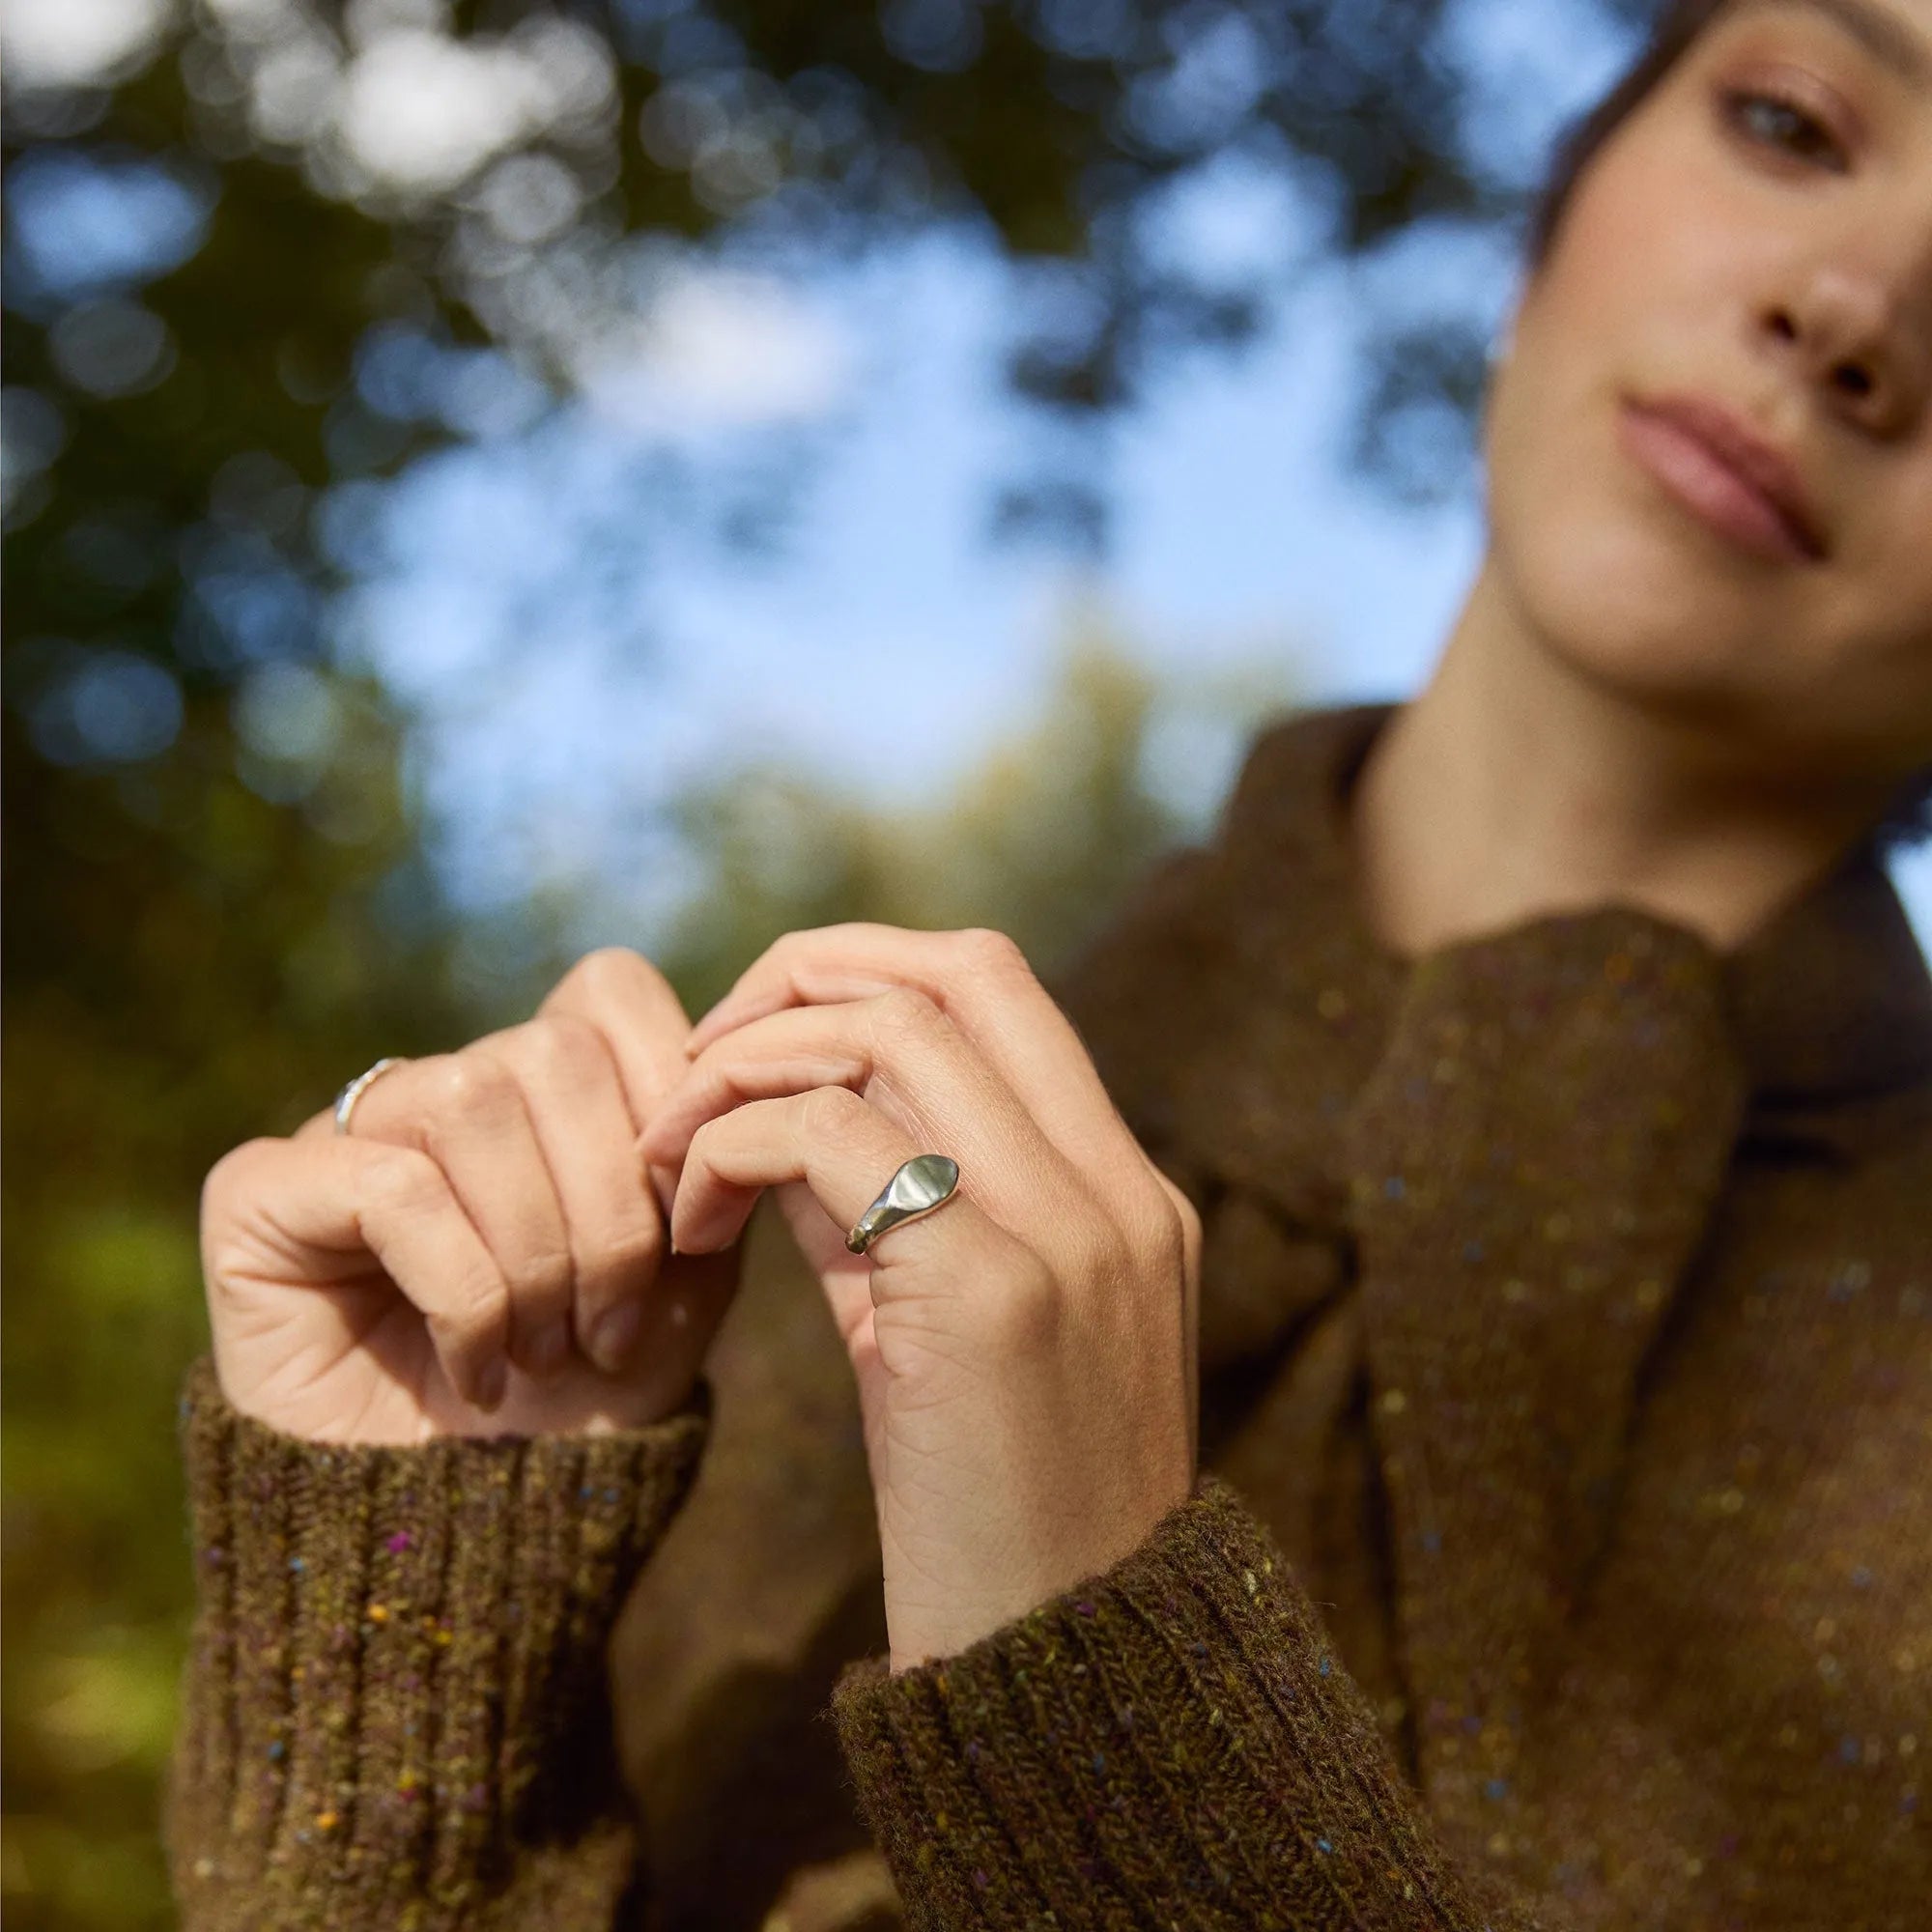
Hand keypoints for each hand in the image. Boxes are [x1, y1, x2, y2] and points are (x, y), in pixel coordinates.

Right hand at [200, 949, 739, 1443]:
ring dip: (535, 1255)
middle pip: (552, 1051)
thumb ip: (709, 1174)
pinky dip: (463, 1291)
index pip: (608, 991)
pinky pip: (391, 1186)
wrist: (468, 1533)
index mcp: (540, 1088)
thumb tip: (719, 1092)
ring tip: (538, 1353)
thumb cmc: (581, 1400)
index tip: (687, 1222)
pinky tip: (473, 1372)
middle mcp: (439, 1088)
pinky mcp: (261, 1191)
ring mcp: (346, 1131)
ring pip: (473, 1103)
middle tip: (603, 1331)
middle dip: (608, 1208)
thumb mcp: (684, 1284)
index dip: (666, 1089)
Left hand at [638, 924, 1200, 1671]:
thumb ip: (890, 1212)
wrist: (1063, 1678)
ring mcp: (1066, 1231)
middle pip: (955, 968)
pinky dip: (729, 1147)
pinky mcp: (990, 1292)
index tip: (758, 1044)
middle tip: (698, 1062)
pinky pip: (827, 1138)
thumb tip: (771, 1112)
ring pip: (887, 1031)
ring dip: (743, 1065)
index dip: (862, 974)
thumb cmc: (996, 1518)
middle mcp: (1113, 1189)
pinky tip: (687, 1224)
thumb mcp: (952, 1334)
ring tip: (667, 1154)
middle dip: (802, 976)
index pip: (998, 986)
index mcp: (1125, 1192)